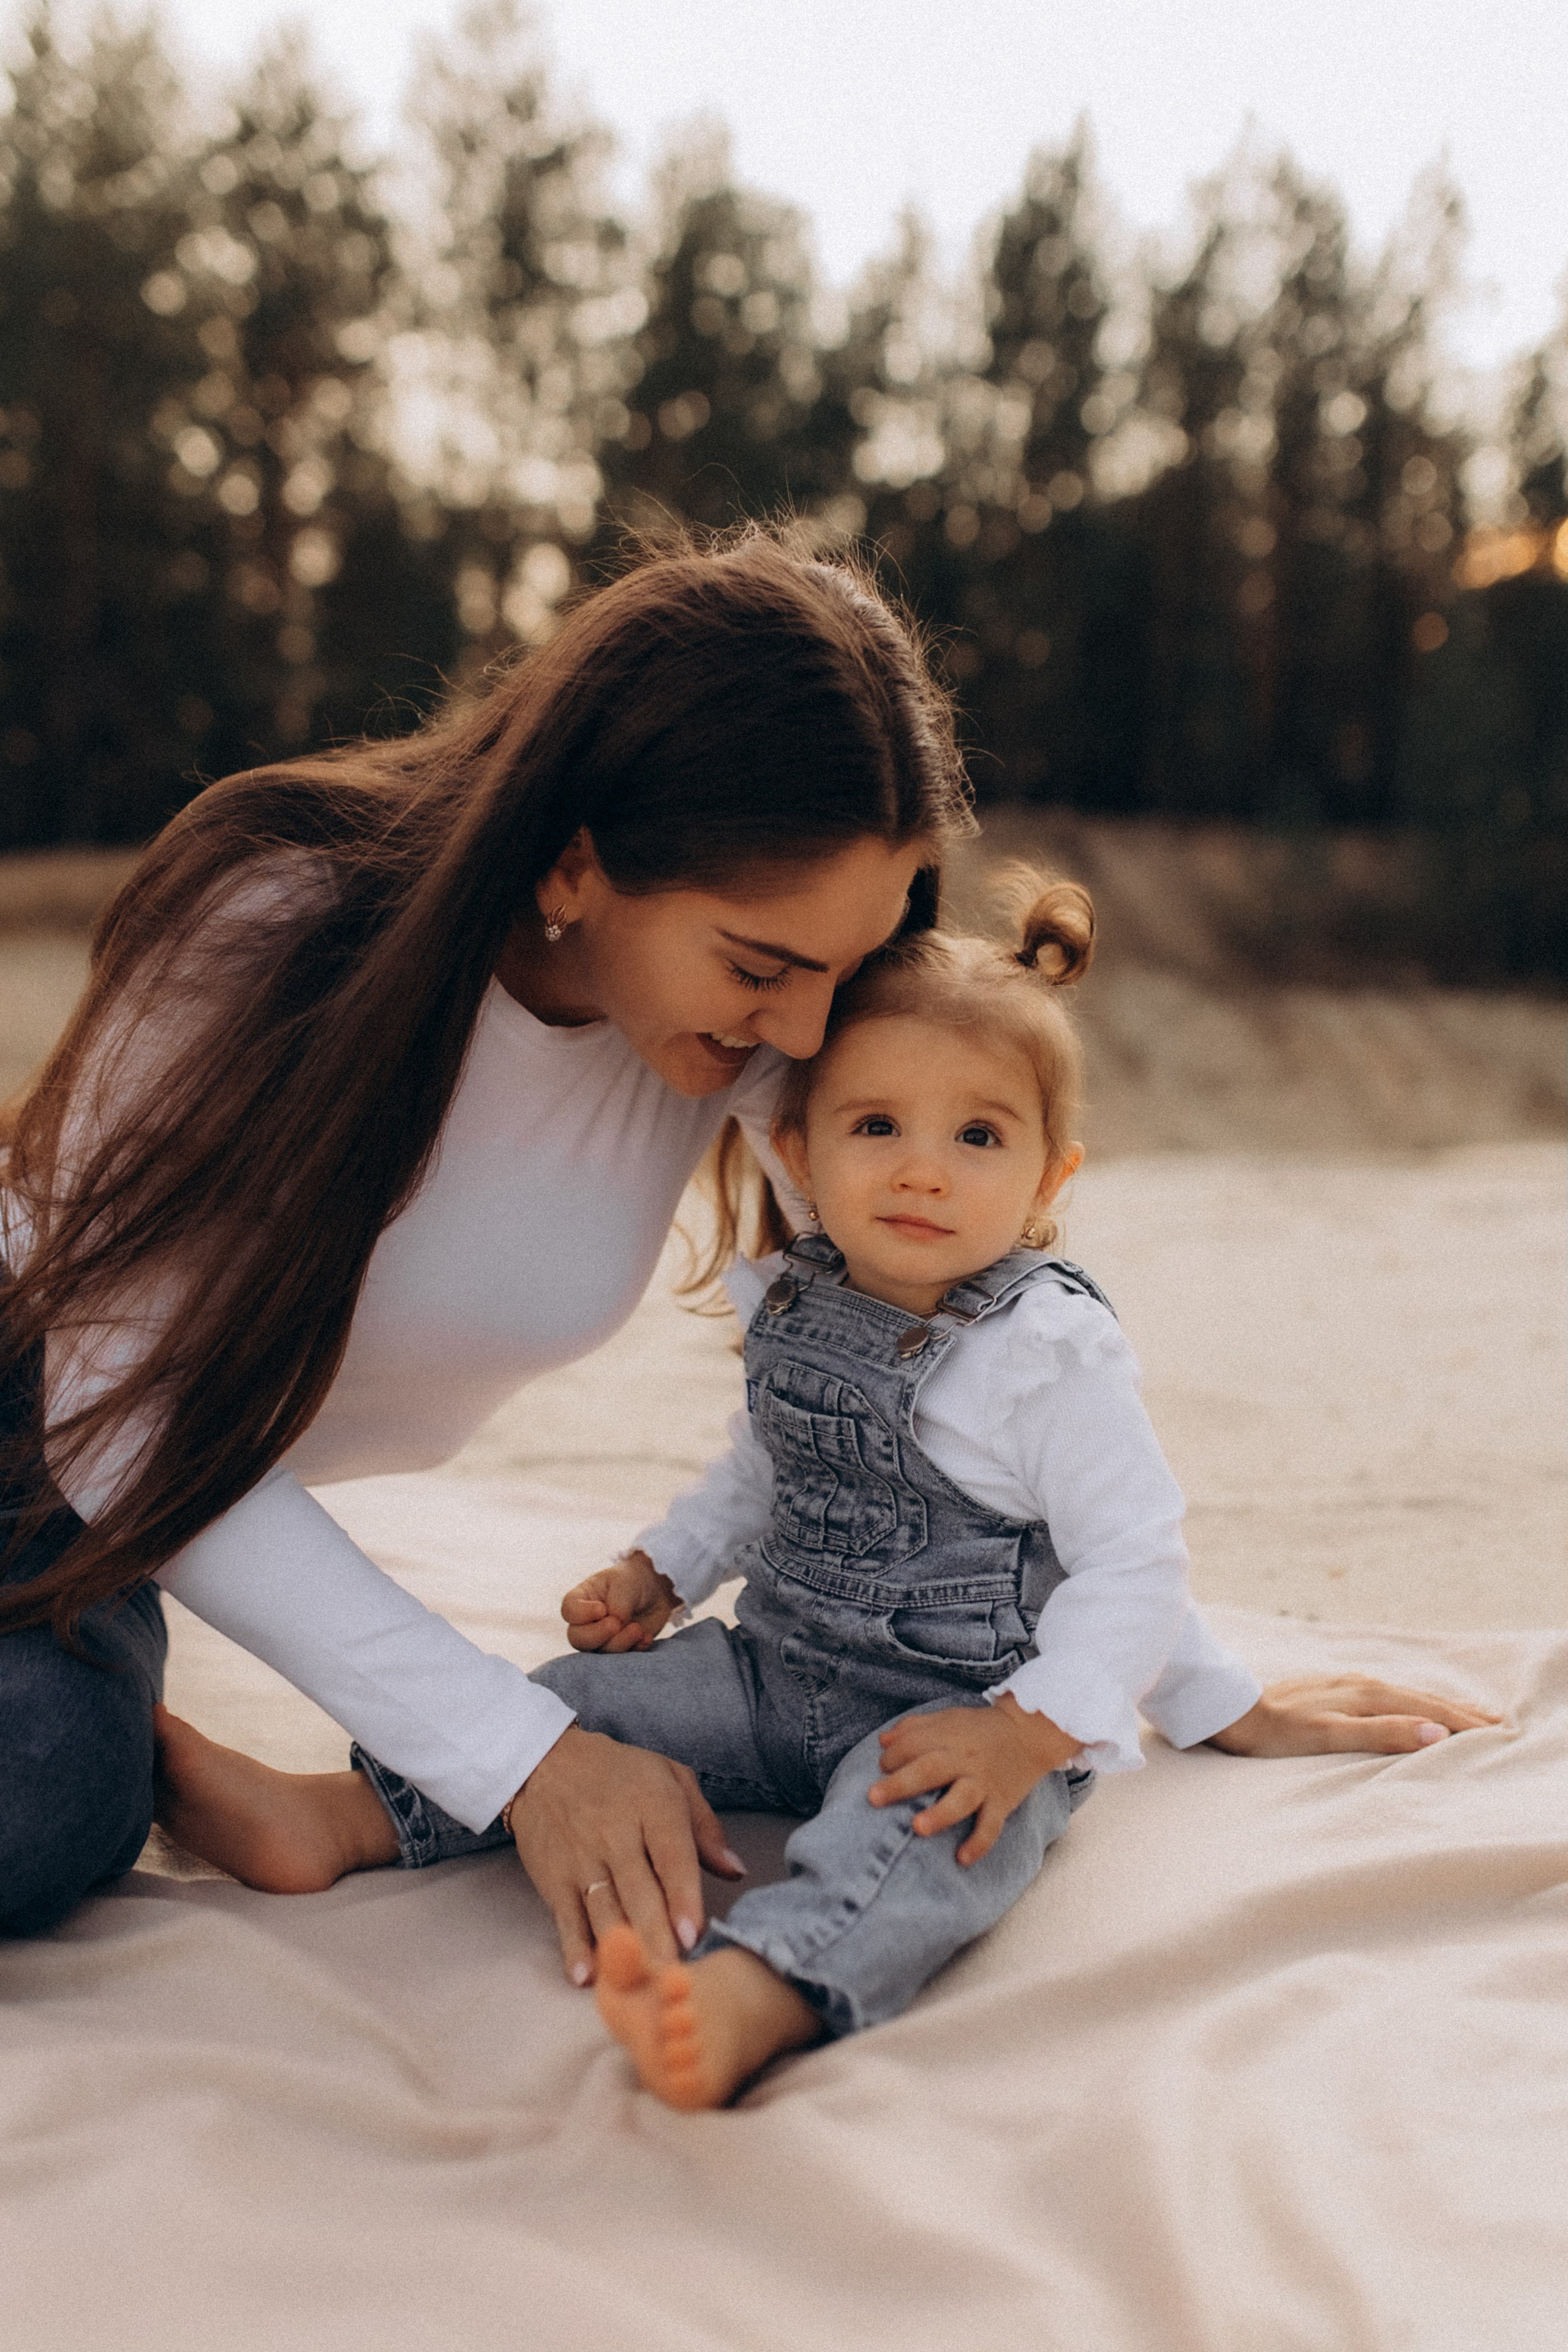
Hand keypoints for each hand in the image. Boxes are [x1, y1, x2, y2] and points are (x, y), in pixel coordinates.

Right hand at [507, 1725, 745, 1985]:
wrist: (545, 1762)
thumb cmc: (620, 1774)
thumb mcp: (670, 1779)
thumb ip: (705, 1827)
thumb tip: (737, 1870)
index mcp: (652, 1806)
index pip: (672, 1857)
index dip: (683, 1897)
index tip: (694, 1934)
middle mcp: (615, 1834)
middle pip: (640, 1893)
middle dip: (658, 1937)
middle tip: (674, 1977)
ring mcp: (582, 1859)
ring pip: (606, 1911)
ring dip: (624, 1950)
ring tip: (642, 1984)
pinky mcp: (554, 1878)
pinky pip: (567, 1918)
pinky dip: (575, 1948)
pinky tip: (586, 1976)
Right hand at [561, 1550, 677, 1652]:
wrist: (656, 1591)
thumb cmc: (633, 1581)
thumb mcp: (625, 1584)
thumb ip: (618, 1605)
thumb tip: (618, 1627)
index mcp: (583, 1598)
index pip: (569, 1610)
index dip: (582, 1614)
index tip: (602, 1609)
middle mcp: (587, 1622)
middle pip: (577, 1638)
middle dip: (597, 1635)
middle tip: (616, 1624)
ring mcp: (602, 1639)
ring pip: (599, 1652)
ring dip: (619, 1643)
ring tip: (637, 1630)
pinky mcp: (619, 1650)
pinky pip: (621, 1659)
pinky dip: (635, 1649)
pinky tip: (646, 1638)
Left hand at [868, 1695, 1083, 1866]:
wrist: (1031, 1731)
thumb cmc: (980, 1728)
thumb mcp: (947, 1719)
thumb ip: (914, 1728)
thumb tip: (881, 1742)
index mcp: (947, 1737)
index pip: (913, 1744)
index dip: (892, 1756)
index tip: (882, 1768)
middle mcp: (964, 1759)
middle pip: (930, 1770)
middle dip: (900, 1784)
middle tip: (873, 1797)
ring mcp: (983, 1782)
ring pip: (961, 1799)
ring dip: (940, 1814)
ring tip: (918, 1828)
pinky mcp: (1001, 1802)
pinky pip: (991, 1825)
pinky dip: (979, 1843)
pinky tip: (962, 1859)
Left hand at [1208, 1674, 1504, 1756]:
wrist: (1232, 1710)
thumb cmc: (1277, 1732)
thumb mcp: (1329, 1737)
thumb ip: (1380, 1733)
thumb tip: (1433, 1732)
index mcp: (1366, 1694)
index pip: (1426, 1708)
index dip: (1461, 1721)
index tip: (1495, 1731)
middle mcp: (1359, 1683)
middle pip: (1420, 1697)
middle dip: (1458, 1709)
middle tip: (1495, 1720)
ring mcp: (1344, 1684)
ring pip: (1403, 1693)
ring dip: (1436, 1703)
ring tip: (1462, 1711)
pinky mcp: (1329, 1689)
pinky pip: (1384, 1693)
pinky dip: (1408, 1700)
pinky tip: (1405, 1704)